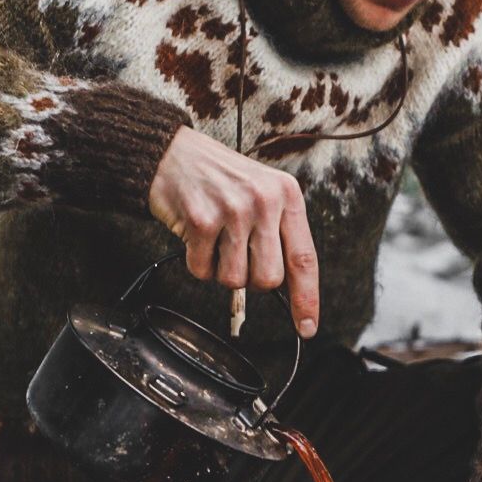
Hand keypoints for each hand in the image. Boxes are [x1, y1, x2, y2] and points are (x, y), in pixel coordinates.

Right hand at [148, 124, 319, 335]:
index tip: (307, 327)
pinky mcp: (201, 221)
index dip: (307, 298)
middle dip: (251, 278)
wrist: (174, 154)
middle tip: (237, 254)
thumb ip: (279, 232)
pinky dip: (197, 263)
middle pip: (268, 279)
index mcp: (287, 195)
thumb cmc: (221, 178)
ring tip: (215, 240)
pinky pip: (203, 271)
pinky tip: (196, 236)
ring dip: (221, 270)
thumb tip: (290, 286)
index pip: (304, 258)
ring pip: (235, 280)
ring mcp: (233, 211)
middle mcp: (264, 201)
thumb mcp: (263, 192)